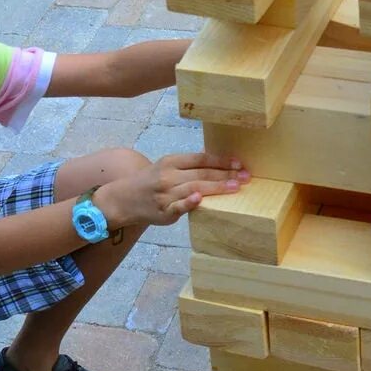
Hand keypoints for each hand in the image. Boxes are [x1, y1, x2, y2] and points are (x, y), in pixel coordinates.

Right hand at [96, 151, 248, 229]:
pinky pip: (178, 207)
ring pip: (194, 188)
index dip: (221, 160)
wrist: (124, 198)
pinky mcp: (163, 211)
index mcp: (172, 161)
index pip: (200, 159)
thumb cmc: (150, 182)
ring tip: (235, 187)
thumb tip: (216, 162)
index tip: (239, 163)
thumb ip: (188, 166)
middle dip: (226, 175)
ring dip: (216, 188)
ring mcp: (166, 194)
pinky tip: (200, 200)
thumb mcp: (166, 167)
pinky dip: (188, 203)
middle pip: (201, 173)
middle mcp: (169, 175)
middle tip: (246, 177)